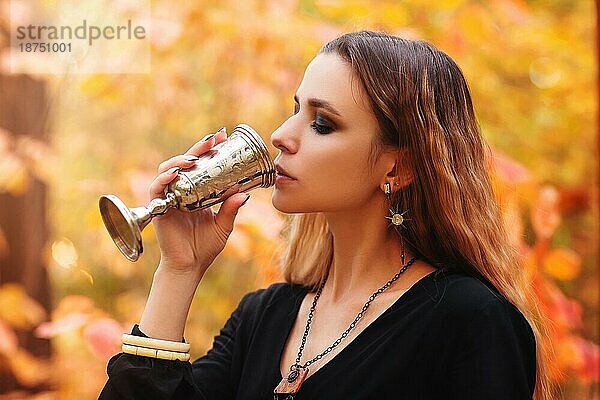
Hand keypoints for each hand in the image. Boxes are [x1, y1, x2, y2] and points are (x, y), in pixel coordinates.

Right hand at [147, 128, 249, 277]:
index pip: (201, 165)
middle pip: (186, 162)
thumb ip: (230, 209)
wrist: (190, 266)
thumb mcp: (223, 225)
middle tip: (214, 139)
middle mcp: (181, 191)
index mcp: (196, 191)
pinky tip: (176, 173)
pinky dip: (164, 178)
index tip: (223, 137)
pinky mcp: (158, 207)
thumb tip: (244, 194)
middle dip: (198, 148)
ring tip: (195, 158)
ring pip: (169, 169)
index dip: (209, 150)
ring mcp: (168, 197)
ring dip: (180, 160)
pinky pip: (156, 188)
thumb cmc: (205, 246)